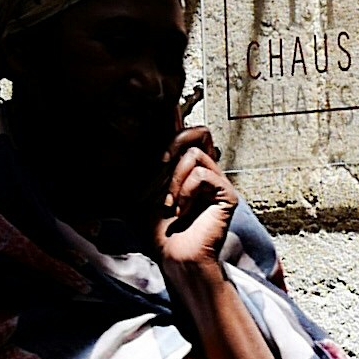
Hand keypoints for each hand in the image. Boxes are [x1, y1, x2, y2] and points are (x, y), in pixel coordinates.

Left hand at [150, 107, 239, 283]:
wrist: (173, 256)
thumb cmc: (158, 231)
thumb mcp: (141, 191)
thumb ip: (143, 165)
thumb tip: (132, 136)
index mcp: (185, 168)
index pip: (186, 132)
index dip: (177, 115)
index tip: (167, 102)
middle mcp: (204, 171)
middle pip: (199, 130)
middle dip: (173, 142)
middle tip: (159, 166)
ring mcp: (217, 181)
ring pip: (194, 152)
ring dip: (174, 178)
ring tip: (170, 203)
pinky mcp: (226, 194)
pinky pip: (204, 173)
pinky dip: (186, 189)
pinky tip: (181, 209)